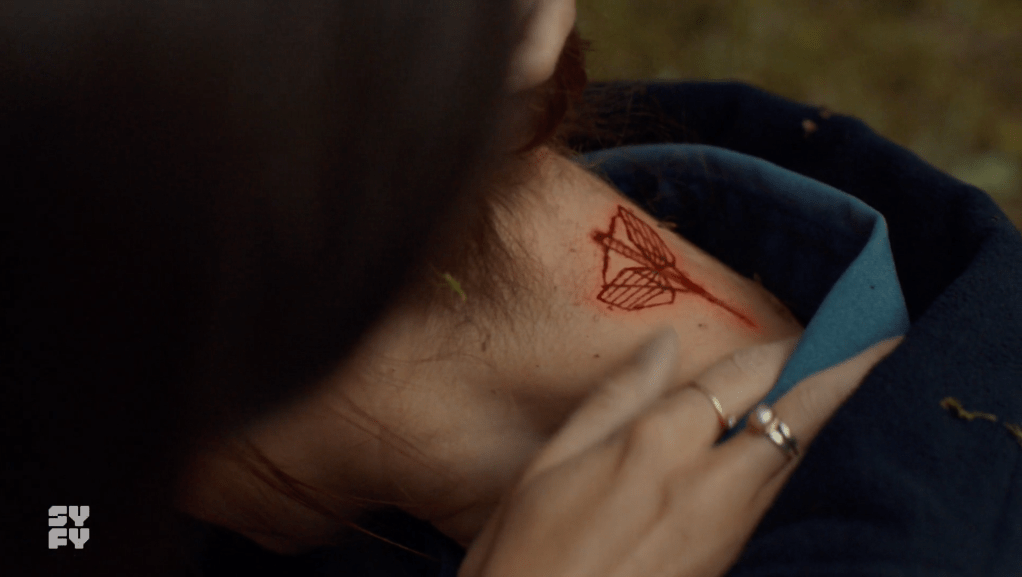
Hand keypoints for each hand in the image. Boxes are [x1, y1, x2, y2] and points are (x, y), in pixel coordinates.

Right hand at [459, 327, 903, 576]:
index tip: (811, 326)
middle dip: (841, 374)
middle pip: (792, 416)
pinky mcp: (728, 561)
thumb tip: (662, 343)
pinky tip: (804, 447)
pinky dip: (801, 460)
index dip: (778, 347)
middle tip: (883, 341)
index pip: (736, 377)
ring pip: (795, 458)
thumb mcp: (547, 464)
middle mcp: (704, 482)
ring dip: (830, 415)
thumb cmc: (525, 553)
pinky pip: (777, 498)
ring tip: (858, 382)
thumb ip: (613, 399)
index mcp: (653, 444)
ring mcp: (724, 528)